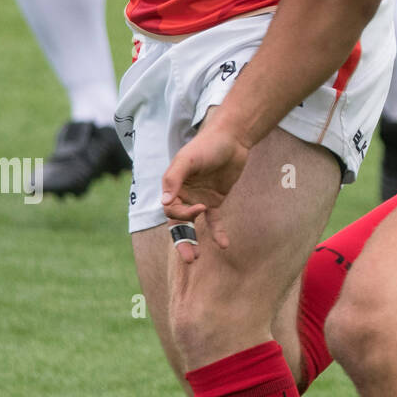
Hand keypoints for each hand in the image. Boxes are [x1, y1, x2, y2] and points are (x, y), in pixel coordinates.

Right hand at [160, 120, 249, 263]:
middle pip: (178, 224)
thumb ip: (174, 179)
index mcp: (172, 187)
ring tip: (195, 258)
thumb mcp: (188, 159)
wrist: (232, 138)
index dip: (182, 215)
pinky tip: (224, 245)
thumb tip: (164, 202)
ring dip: (194, 241)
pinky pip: (214, 220)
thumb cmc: (206, 146)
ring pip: (193, 225)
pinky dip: (217, 232)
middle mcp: (183, 195)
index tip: (199, 208)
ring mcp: (198, 199)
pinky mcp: (215, 200)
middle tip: (189, 259)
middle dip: (182, 241)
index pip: (171, 211)